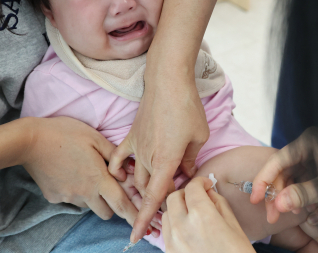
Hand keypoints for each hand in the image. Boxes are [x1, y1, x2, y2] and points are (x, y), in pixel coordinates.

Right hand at [21, 117, 138, 225]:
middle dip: (112, 205)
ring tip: (84, 174)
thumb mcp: (95, 137)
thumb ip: (114, 155)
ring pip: (88, 205)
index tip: (143, 223)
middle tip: (110, 189)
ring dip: (93, 197)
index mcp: (98, 178)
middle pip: (106, 212)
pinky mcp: (54, 197)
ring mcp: (68, 197)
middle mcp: (84, 193)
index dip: (134, 215)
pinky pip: (71, 199)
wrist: (30, 141)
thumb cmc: (65, 133)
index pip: (121, 203)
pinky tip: (68, 173)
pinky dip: (74, 191)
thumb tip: (127, 170)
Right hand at [109, 77, 209, 241]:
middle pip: (147, 189)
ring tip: (156, 187)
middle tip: (170, 200)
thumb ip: (191, 159)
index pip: (154, 198)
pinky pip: (118, 158)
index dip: (146, 219)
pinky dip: (118, 169)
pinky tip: (121, 175)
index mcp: (166, 161)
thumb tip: (187, 173)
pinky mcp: (131, 136)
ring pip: (136, 176)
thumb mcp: (199, 136)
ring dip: (144, 186)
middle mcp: (147, 158)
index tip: (137, 236)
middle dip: (156, 199)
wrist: (168, 81)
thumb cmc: (187, 107)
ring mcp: (137, 146)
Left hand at [162, 177, 254, 252]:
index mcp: (201, 215)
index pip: (192, 187)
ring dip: (178, 209)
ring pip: (167, 214)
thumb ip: (218, 203)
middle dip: (186, 193)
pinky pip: (166, 232)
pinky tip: (188, 230)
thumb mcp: (233, 225)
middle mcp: (182, 226)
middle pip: (174, 197)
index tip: (206, 184)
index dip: (200, 182)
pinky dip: (174, 225)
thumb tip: (208, 192)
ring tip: (192, 214)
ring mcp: (173, 242)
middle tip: (198, 197)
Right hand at [250, 127, 317, 223]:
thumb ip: (304, 194)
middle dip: (274, 193)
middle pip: (281, 169)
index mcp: (309, 142)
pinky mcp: (317, 164)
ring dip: (284, 195)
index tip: (256, 198)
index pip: (278, 160)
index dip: (264, 180)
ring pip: (288, 176)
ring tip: (281, 215)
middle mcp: (307, 145)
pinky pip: (299, 178)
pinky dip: (295, 193)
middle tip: (271, 216)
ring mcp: (311, 155)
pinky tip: (294, 207)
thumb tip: (279, 205)